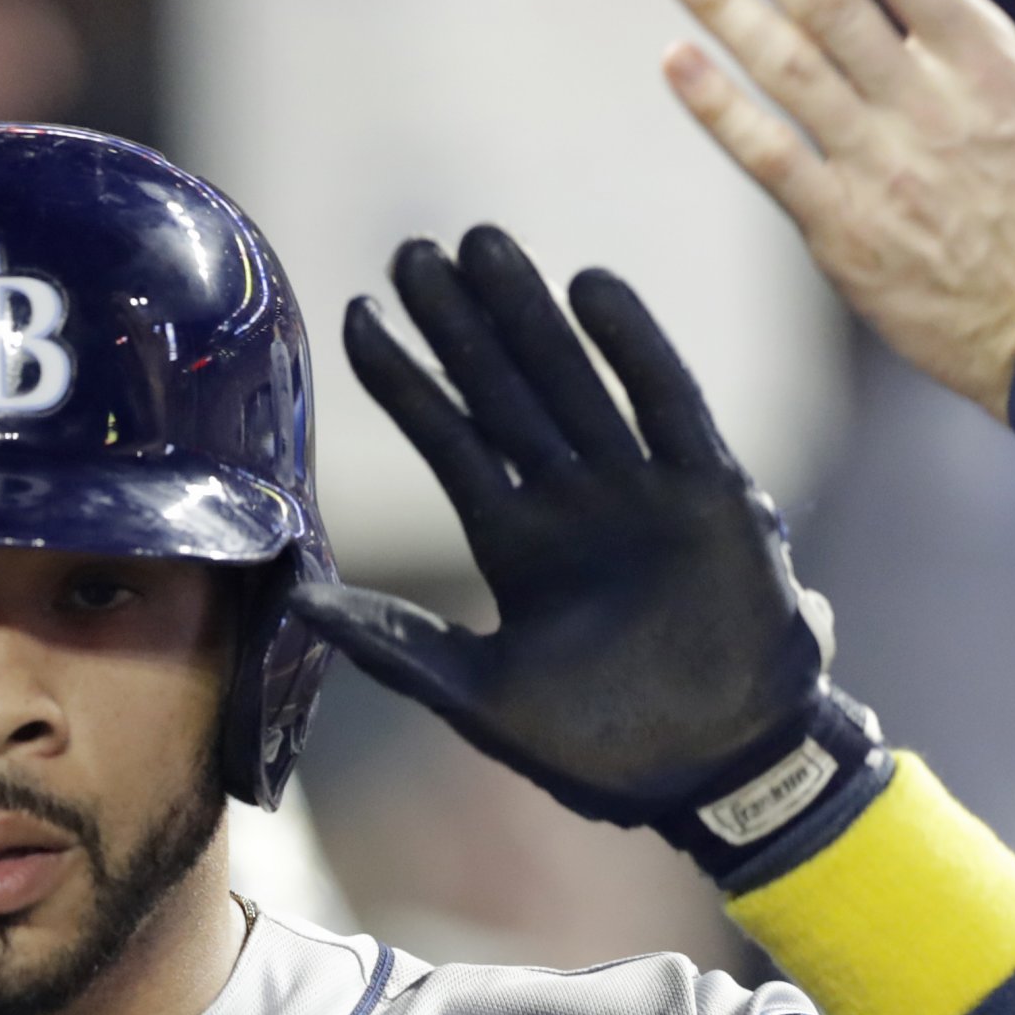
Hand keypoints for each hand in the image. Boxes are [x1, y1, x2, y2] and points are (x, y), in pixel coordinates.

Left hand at [292, 227, 850, 839]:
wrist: (715, 772)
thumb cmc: (602, 749)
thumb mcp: (479, 698)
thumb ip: (397, 644)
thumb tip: (299, 600)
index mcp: (514, 544)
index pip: (447, 439)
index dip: (404, 379)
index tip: (357, 315)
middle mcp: (570, 503)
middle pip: (503, 390)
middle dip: (459, 322)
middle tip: (413, 251)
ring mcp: (638, 490)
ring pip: (572, 379)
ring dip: (528, 315)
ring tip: (481, 243)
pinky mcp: (708, 493)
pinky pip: (667, 403)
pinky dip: (636, 346)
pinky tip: (592, 288)